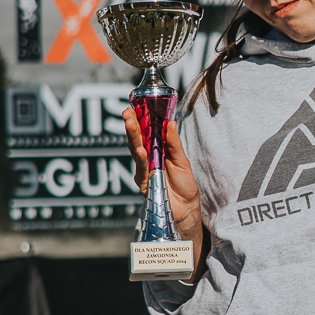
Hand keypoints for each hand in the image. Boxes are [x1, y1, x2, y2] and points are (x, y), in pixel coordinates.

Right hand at [121, 112, 204, 257]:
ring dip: (133, 136)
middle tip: (127, 111)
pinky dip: (141, 158)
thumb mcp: (182, 160)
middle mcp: (147, 159)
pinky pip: (141, 169)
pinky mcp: (143, 184)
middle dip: (131, 125)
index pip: (145, 132)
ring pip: (136, 151)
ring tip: (130, 123)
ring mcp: (143, 171)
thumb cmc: (184, 185)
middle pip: (137, 139)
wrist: (186, 209)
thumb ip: (174, 143)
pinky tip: (140, 149)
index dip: (139, 119)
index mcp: (156, 151)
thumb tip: (170, 122)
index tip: (135, 105)